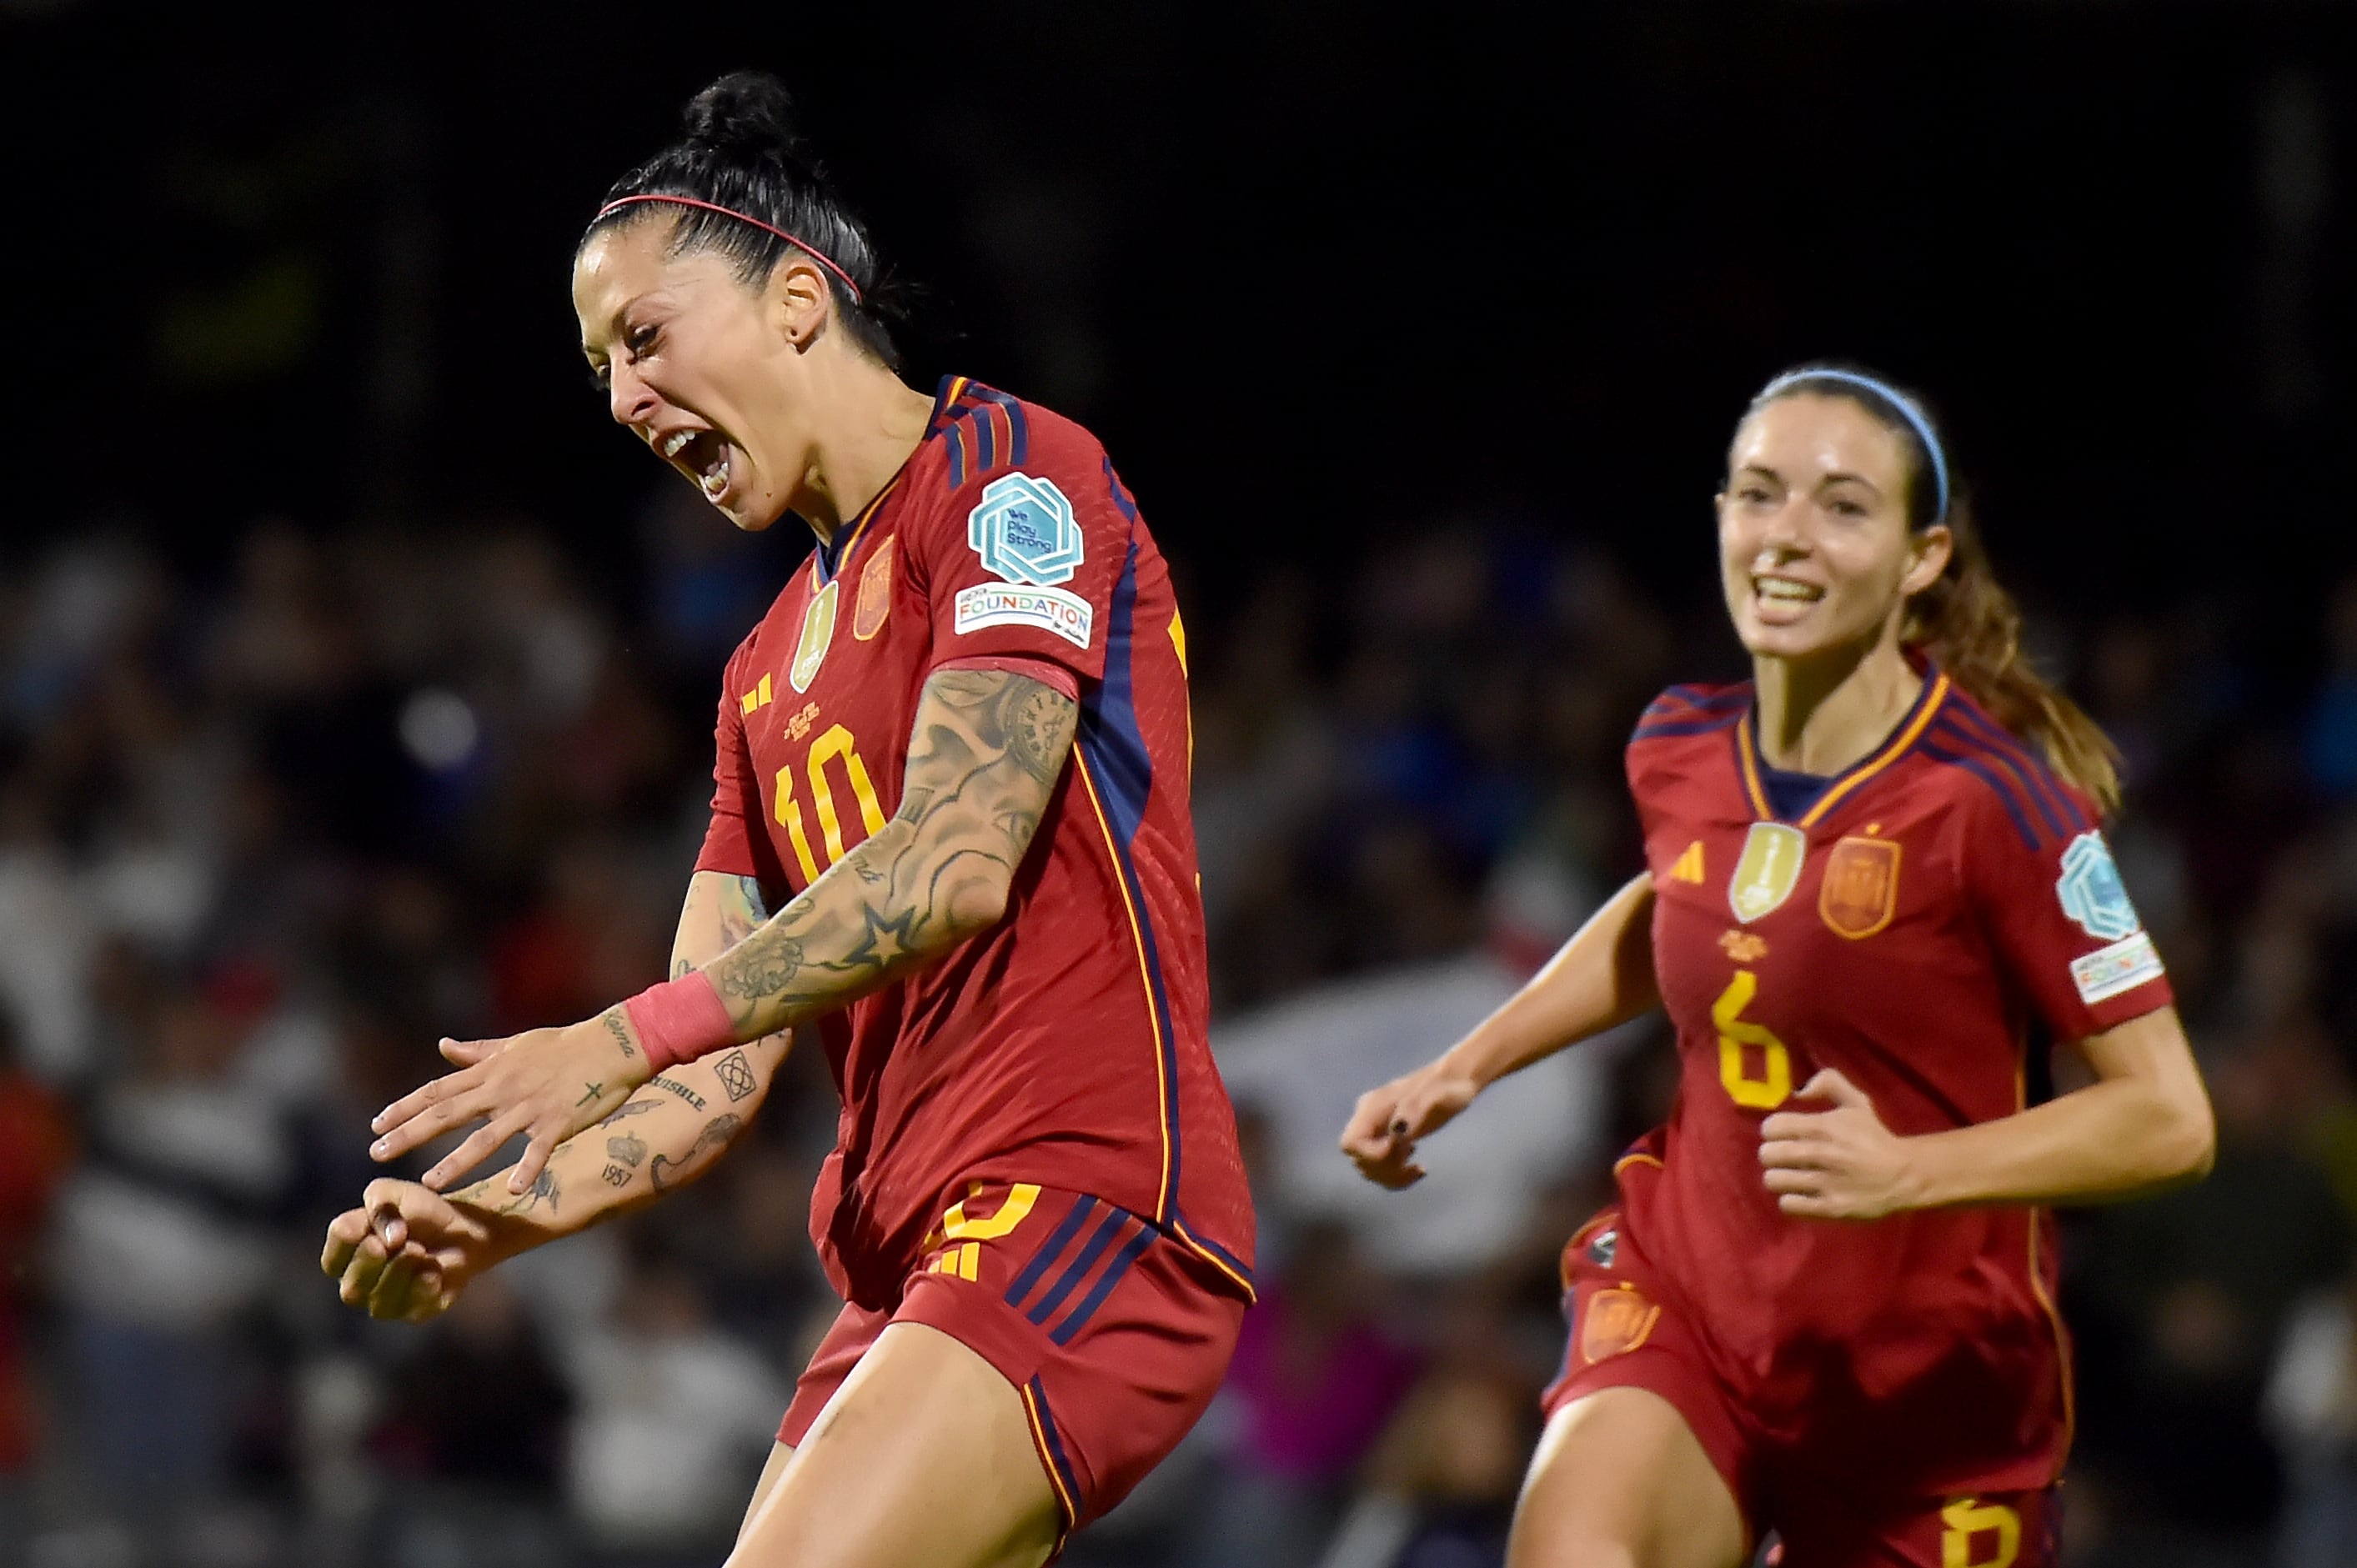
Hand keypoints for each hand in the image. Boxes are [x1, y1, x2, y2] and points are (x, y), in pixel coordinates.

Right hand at [320, 1179, 508, 1322]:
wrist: (462, 1227)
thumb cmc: (418, 1209)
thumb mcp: (394, 1192)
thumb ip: (379, 1203)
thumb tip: (389, 1240)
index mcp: (346, 1257)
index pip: (331, 1262)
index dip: (348, 1243)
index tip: (368, 1221)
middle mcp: (360, 1285)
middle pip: (351, 1290)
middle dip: (374, 1264)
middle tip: (399, 1241)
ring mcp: (386, 1302)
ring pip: (380, 1304)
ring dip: (401, 1273)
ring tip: (421, 1250)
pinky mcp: (416, 1311)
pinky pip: (413, 1309)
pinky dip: (424, 1286)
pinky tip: (435, 1269)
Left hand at [370, 1013, 647, 1191]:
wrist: (610, 1045)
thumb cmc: (563, 1045)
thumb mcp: (515, 1044)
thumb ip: (477, 1052)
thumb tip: (443, 1046)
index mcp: (491, 1071)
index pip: (437, 1091)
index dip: (405, 1108)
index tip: (376, 1125)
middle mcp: (502, 1089)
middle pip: (447, 1114)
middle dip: (409, 1134)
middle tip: (376, 1154)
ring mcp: (529, 1108)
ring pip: (486, 1138)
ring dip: (456, 1161)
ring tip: (429, 1183)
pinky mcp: (557, 1122)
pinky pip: (538, 1150)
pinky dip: (526, 1170)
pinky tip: (511, 1191)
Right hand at [1340, 1062, 1481, 1189]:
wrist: (1455, 1081)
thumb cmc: (1447, 1088)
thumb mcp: (1436, 1098)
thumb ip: (1414, 1111)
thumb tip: (1396, 1130)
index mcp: (1373, 1106)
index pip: (1351, 1143)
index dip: (1372, 1155)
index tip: (1402, 1150)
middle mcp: (1368, 1118)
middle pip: (1358, 1158)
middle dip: (1384, 1169)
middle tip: (1413, 1161)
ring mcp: (1376, 1129)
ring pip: (1367, 1166)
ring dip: (1391, 1176)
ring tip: (1418, 1169)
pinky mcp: (1386, 1139)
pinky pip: (1380, 1166)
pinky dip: (1396, 1176)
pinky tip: (1416, 1169)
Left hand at [1757, 1069, 1918, 1220]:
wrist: (1905, 1175)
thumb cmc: (1875, 1138)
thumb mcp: (1857, 1102)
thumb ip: (1829, 1083)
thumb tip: (1799, 1091)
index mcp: (1823, 1126)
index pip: (1771, 1127)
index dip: (1773, 1131)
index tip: (1782, 1135)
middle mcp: (1820, 1154)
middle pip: (1767, 1155)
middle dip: (1772, 1155)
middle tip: (1785, 1158)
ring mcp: (1825, 1183)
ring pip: (1773, 1180)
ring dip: (1780, 1178)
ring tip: (1791, 1177)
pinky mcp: (1830, 1208)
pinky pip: (1788, 1205)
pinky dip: (1790, 1200)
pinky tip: (1801, 1195)